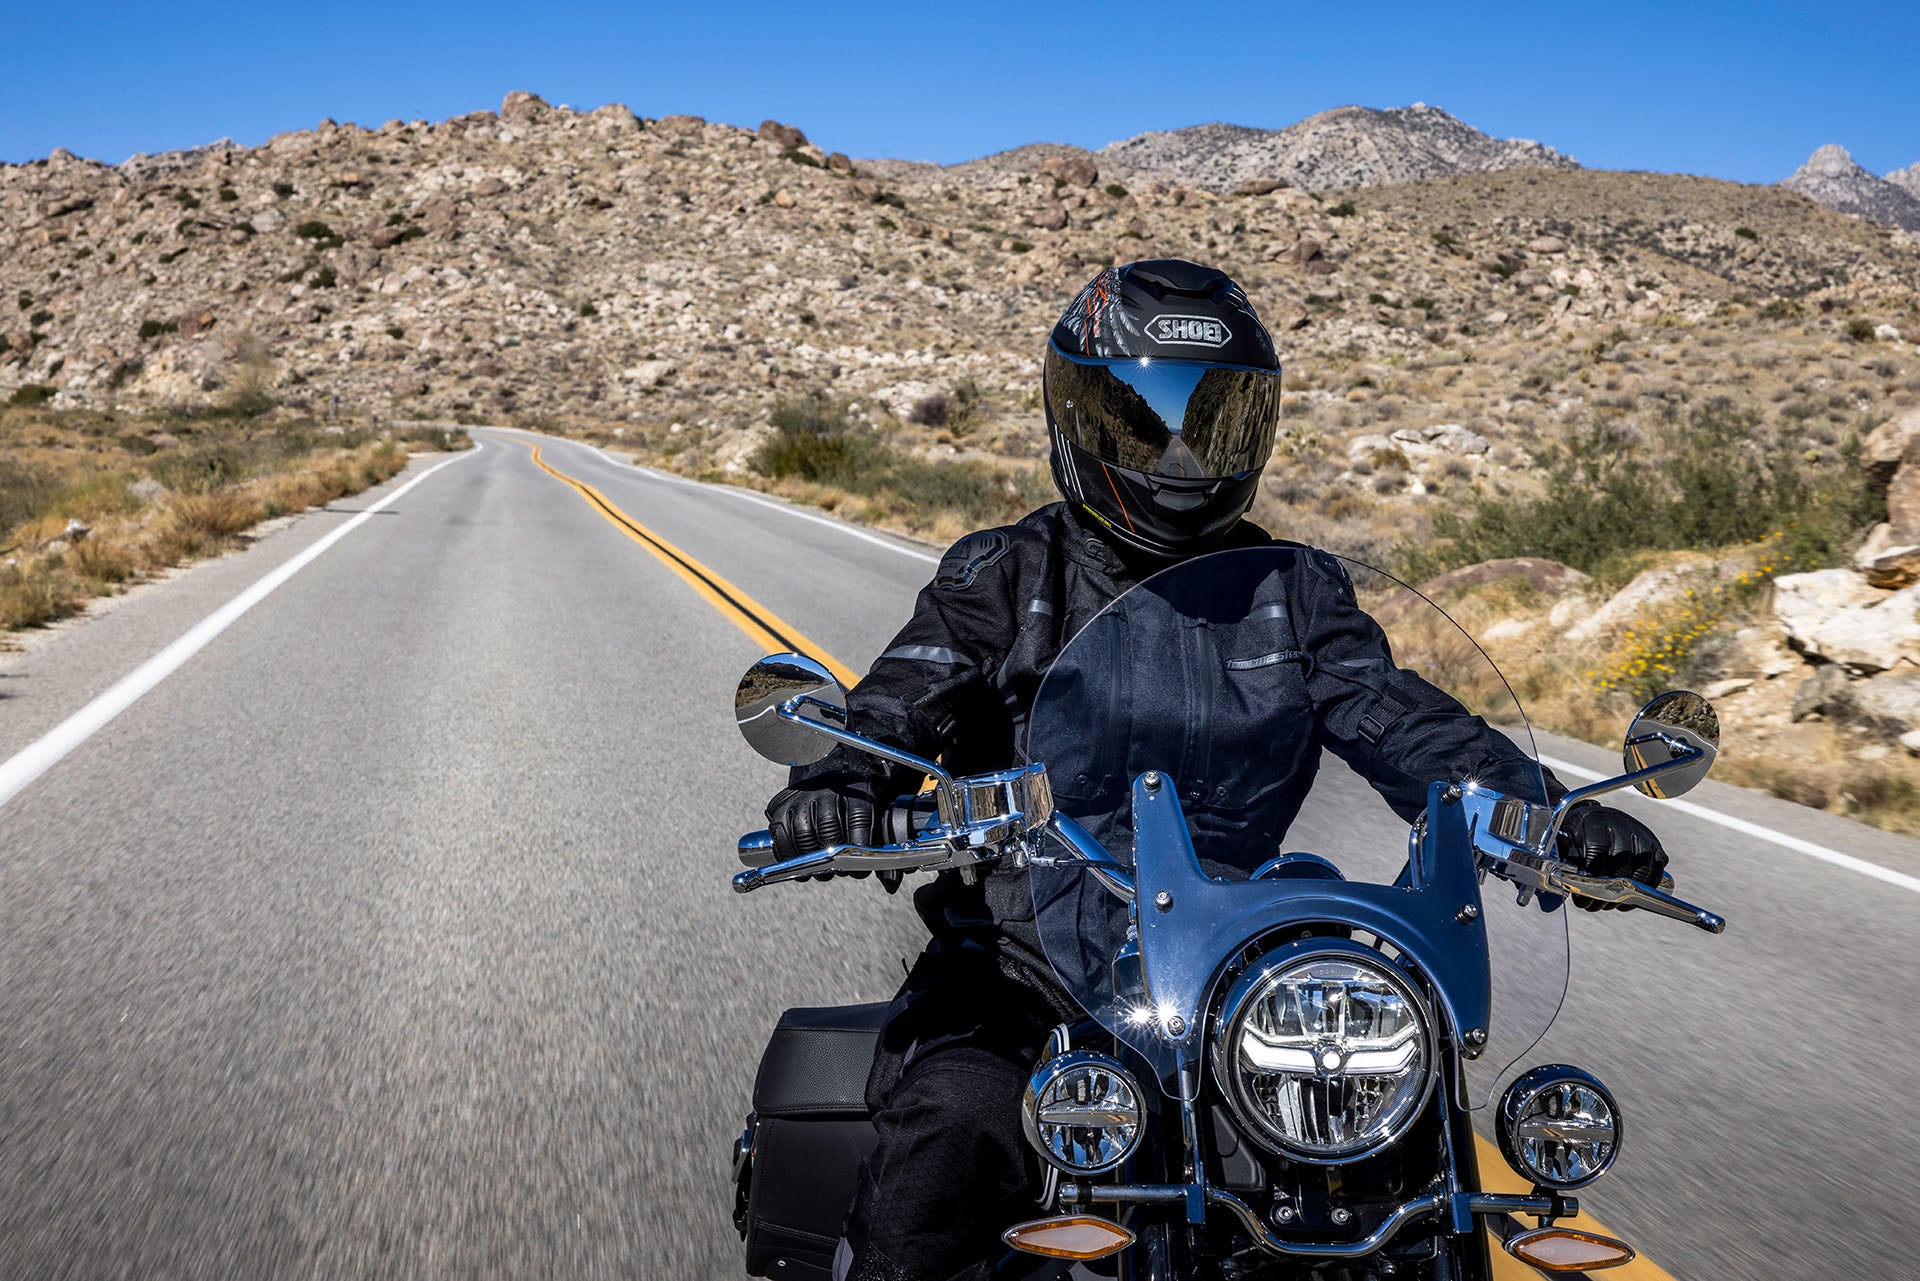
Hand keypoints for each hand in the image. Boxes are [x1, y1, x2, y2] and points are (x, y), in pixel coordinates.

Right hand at [766, 779, 880, 878]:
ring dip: (810, 859)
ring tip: (819, 870)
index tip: (858, 870)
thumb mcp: (876, 817)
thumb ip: (884, 852)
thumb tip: (891, 885)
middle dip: (833, 858)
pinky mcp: (782, 804)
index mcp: (858, 791)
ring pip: (803, 833)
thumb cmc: (857, 803)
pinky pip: (780, 833)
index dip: (858, 846)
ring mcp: (803, 796)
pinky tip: (798, 864)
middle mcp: (829, 789)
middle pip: (829, 828)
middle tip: (838, 872)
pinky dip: (788, 854)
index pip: (859, 819)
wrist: (832, 772)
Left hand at [1557, 801, 1669, 911]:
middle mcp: (1622, 825)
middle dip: (1607, 890)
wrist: (1595, 818)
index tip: (1581, 894)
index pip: (1597, 849)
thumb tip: (1556, 884)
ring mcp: (1641, 835)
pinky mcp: (1655, 846)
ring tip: (1609, 905)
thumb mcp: (1562, 839)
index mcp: (1595, 821)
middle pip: (1621, 862)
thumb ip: (1558, 858)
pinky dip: (1645, 889)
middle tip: (1594, 905)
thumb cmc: (1576, 834)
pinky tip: (1629, 900)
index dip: (1591, 875)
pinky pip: (1656, 871)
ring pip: (1641, 869)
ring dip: (1627, 893)